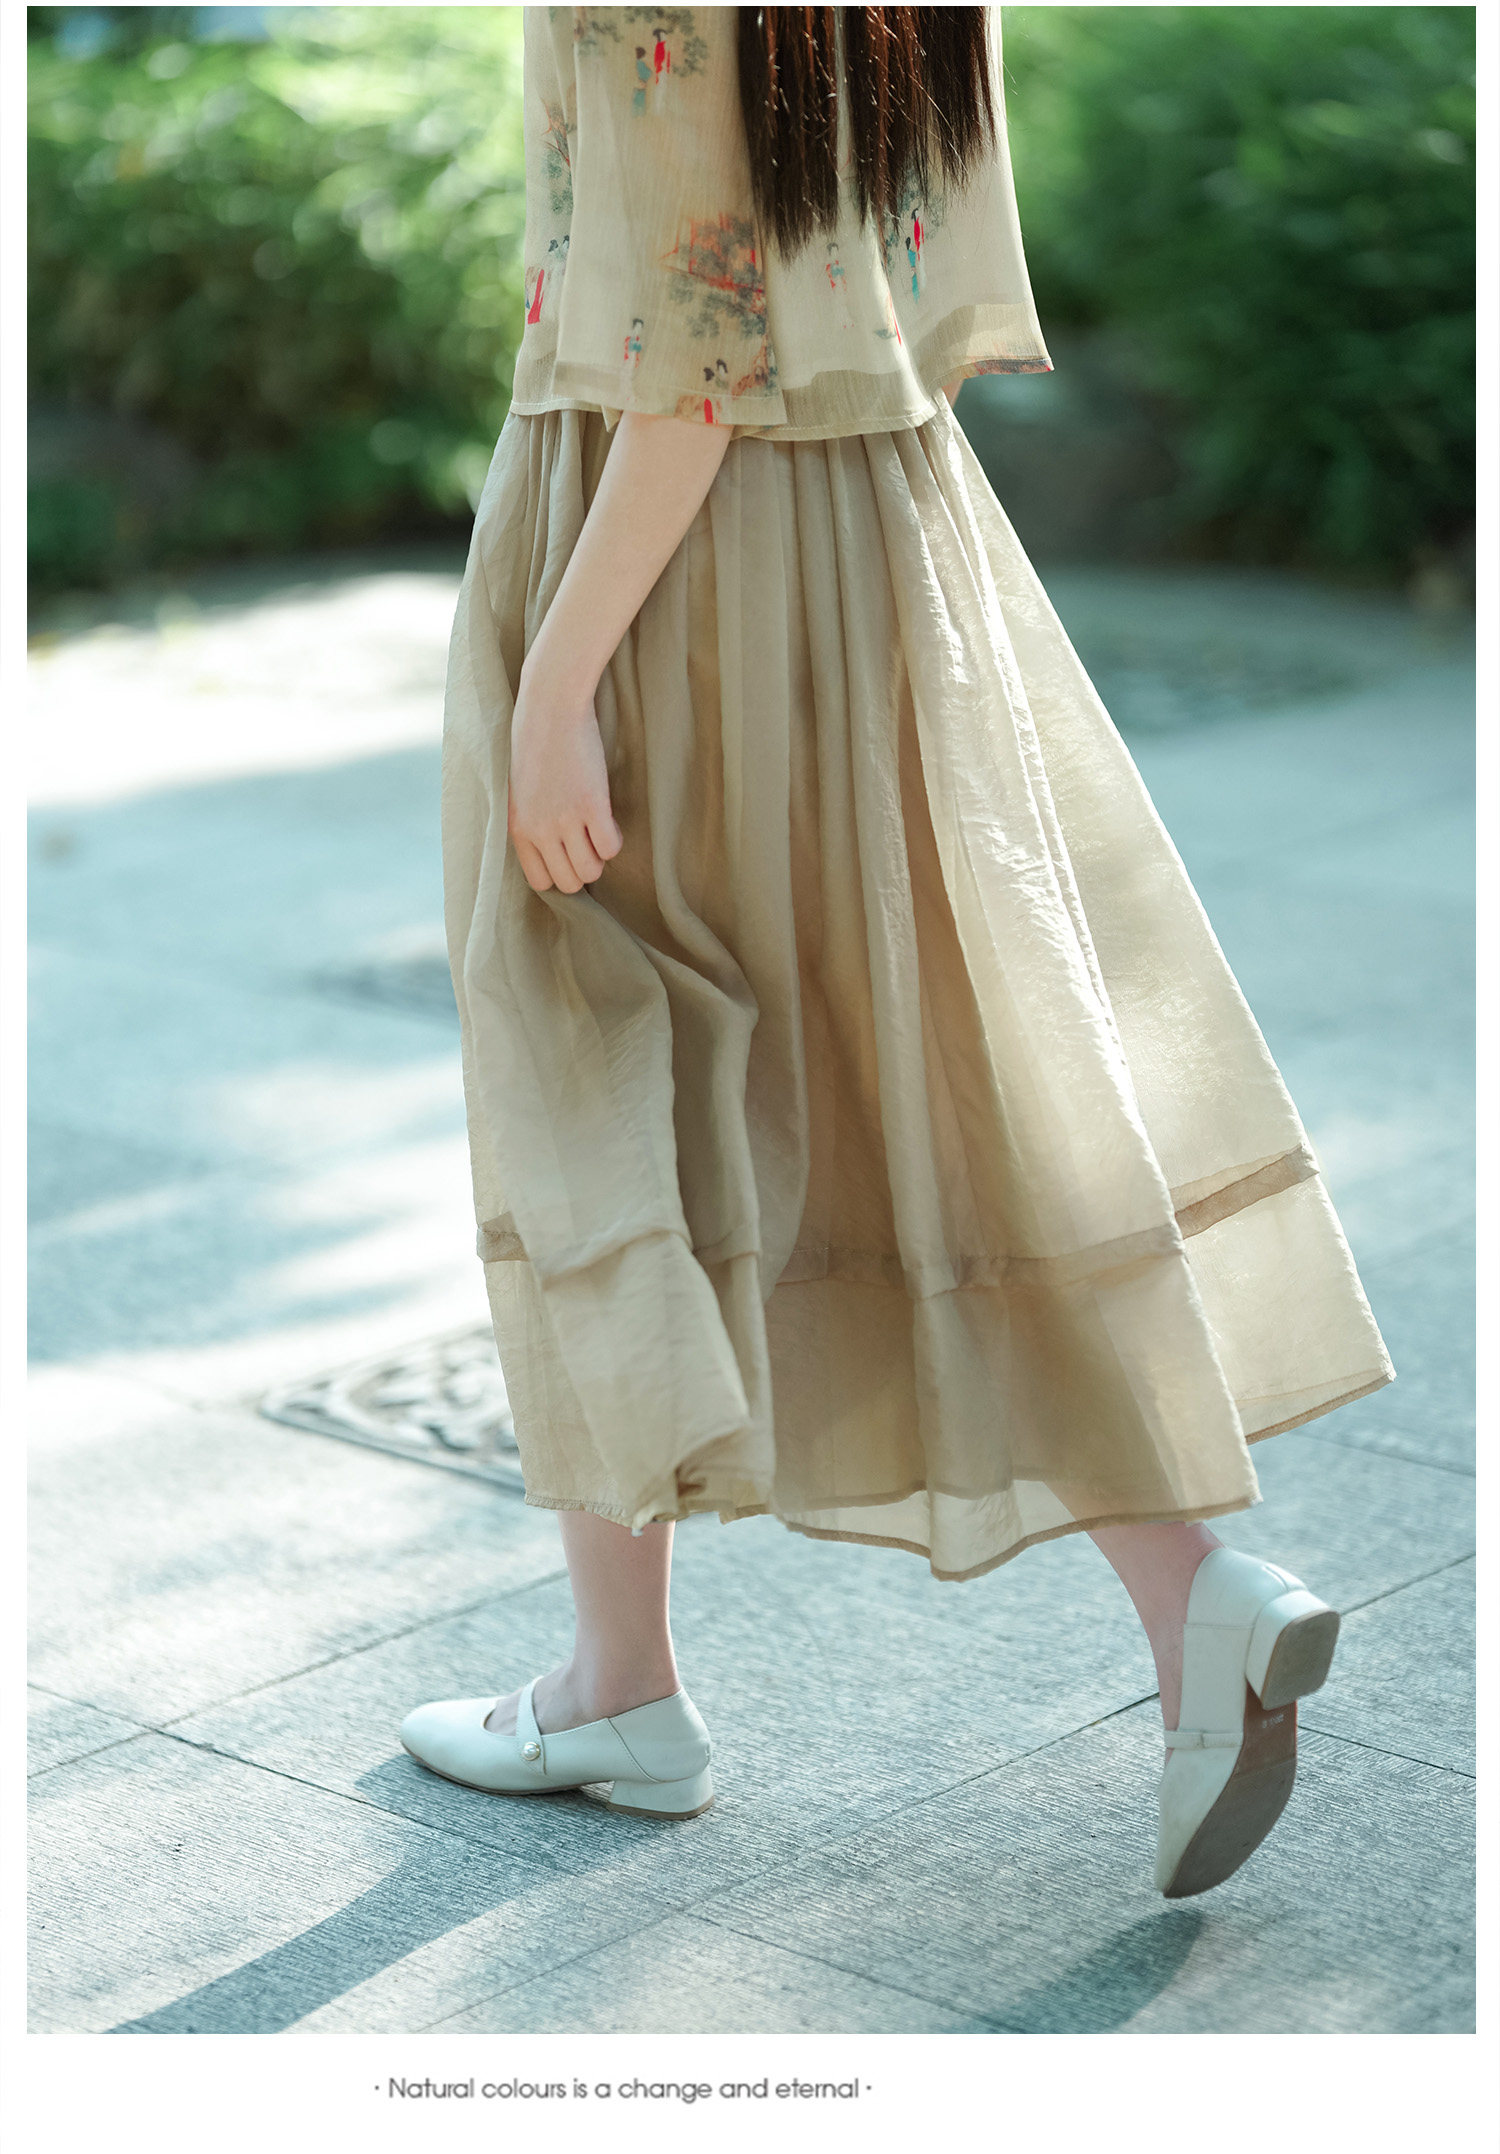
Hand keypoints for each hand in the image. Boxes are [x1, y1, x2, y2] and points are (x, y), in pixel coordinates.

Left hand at [507, 660, 622, 894]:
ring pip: (592, 871)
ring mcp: (566, 820)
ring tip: (597, 830)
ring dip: (599, 856)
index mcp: (519, 829)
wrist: (550, 708)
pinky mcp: (592, 805)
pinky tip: (608, 819)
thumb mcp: (520, 793)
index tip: (567, 855)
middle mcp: (540, 830)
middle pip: (570, 882)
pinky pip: (611, 847)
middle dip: (582, 867)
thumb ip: (532, 825)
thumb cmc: (536, 745)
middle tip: (586, 841)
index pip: (541, 882)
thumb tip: (556, 854)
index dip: (559, 872)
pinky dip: (615, 839)